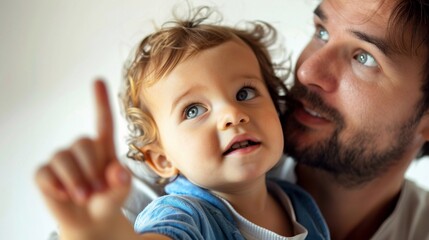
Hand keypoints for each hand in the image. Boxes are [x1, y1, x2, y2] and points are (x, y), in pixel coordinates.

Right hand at [35, 80, 131, 238]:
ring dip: (76, 181)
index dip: (100, 100)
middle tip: (98, 191)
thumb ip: (122, 182)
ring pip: (63, 158)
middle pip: (82, 142)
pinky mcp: (45, 173)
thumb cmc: (109, 199)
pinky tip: (65, 195)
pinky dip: (57, 187)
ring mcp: (61, 160)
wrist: (92, 221)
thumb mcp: (121, 191)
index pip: (102, 120)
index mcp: (104, 147)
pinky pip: (46, 174)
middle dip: (91, 170)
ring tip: (85, 196)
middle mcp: (81, 148)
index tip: (98, 80)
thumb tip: (116, 172)